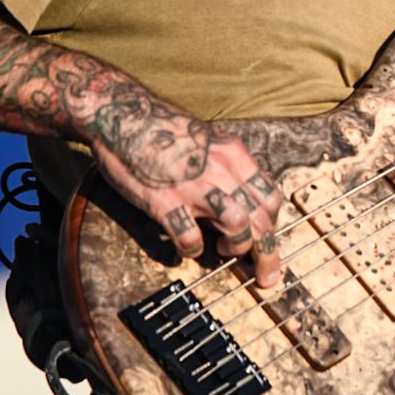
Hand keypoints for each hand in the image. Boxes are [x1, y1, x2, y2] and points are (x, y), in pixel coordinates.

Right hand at [86, 92, 286, 287]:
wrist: (122, 116)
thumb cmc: (162, 129)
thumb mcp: (208, 140)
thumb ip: (228, 166)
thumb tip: (243, 195)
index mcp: (234, 155)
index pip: (271, 197)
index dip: (271, 224)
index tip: (264, 238)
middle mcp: (221, 170)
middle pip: (261, 219)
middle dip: (268, 255)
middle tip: (267, 278)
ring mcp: (194, 187)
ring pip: (238, 226)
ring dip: (235, 247)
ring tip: (222, 250)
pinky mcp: (165, 202)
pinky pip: (190, 239)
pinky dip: (192, 250)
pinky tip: (186, 247)